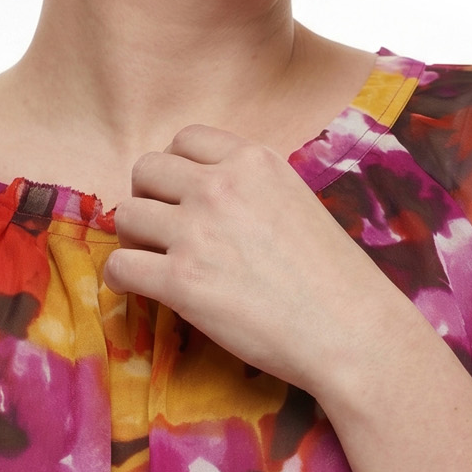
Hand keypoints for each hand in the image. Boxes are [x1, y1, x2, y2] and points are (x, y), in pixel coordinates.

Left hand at [102, 124, 401, 397]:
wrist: (352, 331)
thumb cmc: (336, 280)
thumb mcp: (299, 204)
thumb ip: (252, 190)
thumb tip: (207, 199)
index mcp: (254, 161)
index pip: (185, 140)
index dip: (177, 171)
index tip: (184, 198)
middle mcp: (221, 185)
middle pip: (146, 171)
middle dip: (150, 200)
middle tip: (165, 233)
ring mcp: (197, 231)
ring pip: (127, 216)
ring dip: (135, 240)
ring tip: (156, 264)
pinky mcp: (182, 281)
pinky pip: (120, 267)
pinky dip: (121, 278)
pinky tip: (141, 290)